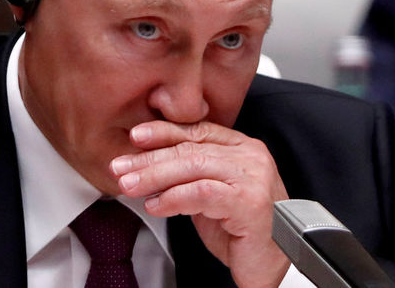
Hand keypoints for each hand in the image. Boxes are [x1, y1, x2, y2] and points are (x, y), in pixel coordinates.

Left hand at [110, 120, 289, 287]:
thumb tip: (147, 166)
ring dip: (155, 176)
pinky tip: (155, 205)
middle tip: (121, 167)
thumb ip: (189, 176)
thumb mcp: (210, 196)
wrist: (274, 265)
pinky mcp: (249, 203)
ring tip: (129, 185)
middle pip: (191, 148)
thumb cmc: (243, 232)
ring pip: (194, 166)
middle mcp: (251, 156)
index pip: (198, 131)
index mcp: (243, 148)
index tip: (135, 136)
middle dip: (150, 158)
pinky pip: (202, 193)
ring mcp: (253, 177)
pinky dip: (173, 198)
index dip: (164, 131)